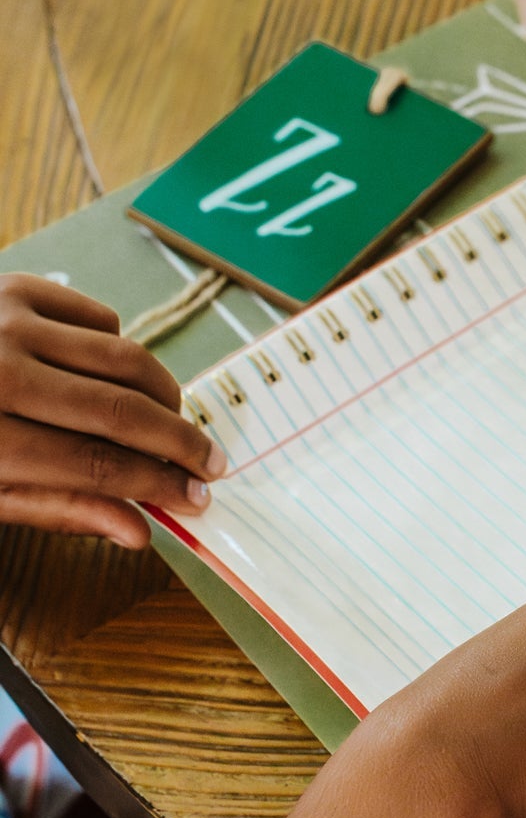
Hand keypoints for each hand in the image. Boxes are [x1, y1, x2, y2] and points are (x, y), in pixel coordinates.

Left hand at [0, 275, 225, 547]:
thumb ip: (58, 507)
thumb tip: (140, 530)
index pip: (98, 466)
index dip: (157, 485)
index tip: (197, 499)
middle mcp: (1, 373)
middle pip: (123, 410)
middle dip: (180, 442)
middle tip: (212, 463)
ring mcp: (10, 322)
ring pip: (125, 356)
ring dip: (165, 395)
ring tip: (177, 423)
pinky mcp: (18, 288)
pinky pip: (100, 320)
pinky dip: (120, 352)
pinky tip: (113, 380)